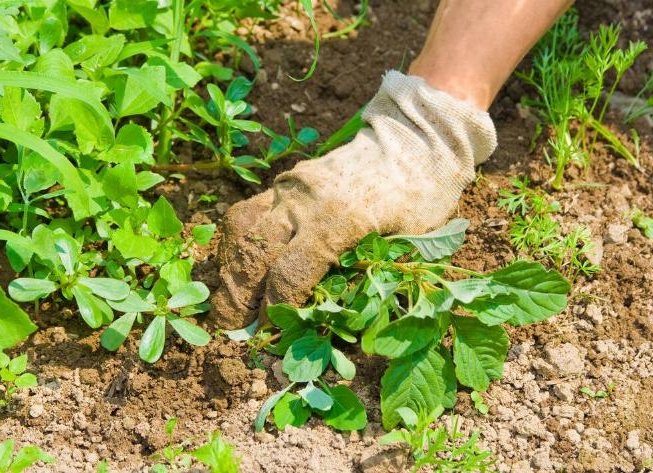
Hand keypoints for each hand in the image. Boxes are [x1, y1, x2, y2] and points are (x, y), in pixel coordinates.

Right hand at [210, 71, 496, 328]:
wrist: (416, 138)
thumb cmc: (422, 196)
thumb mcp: (412, 242)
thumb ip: (372, 277)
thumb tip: (335, 320)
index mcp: (339, 219)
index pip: (290, 273)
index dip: (276, 310)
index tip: (271, 333)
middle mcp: (305, 200)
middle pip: (254, 252)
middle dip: (238, 296)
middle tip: (235, 328)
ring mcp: (291, 186)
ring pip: (242, 229)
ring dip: (230, 268)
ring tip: (231, 300)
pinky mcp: (285, 180)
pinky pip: (249, 212)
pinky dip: (239, 244)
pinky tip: (241, 266)